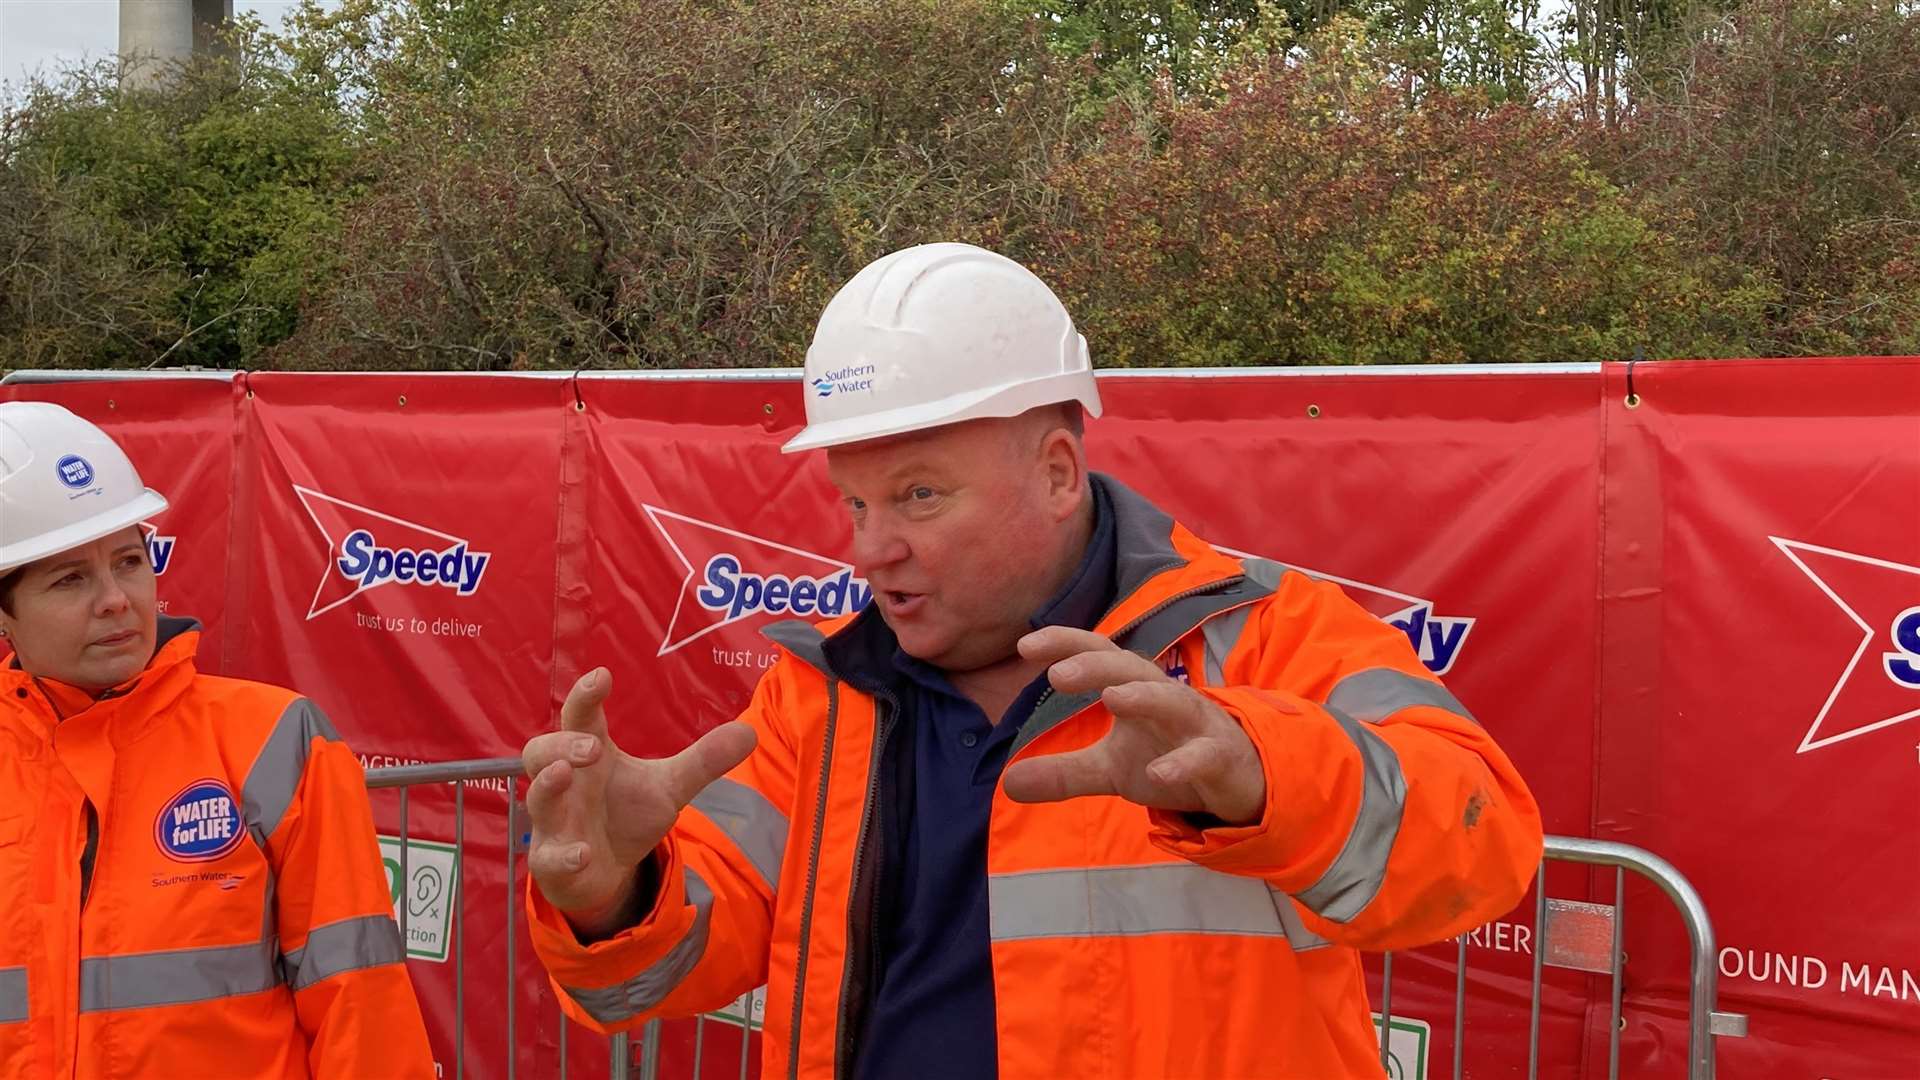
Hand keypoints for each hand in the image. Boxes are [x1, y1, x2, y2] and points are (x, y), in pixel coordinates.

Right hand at [522, 668, 756, 934]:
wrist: (604, 871)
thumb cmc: (627, 814)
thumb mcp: (669, 786)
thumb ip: (703, 761)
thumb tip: (750, 733)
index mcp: (591, 754)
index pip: (580, 716)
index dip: (585, 695)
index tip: (602, 676)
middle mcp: (566, 782)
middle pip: (542, 750)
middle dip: (562, 744)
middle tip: (592, 746)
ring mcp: (553, 821)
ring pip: (536, 798)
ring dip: (547, 786)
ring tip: (564, 774)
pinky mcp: (552, 861)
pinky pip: (548, 857)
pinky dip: (563, 855)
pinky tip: (584, 853)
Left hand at [999, 627, 1269, 825]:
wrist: (1239, 780)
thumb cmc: (1169, 756)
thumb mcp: (1111, 769)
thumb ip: (1064, 772)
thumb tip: (1008, 784)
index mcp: (1135, 688)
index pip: (1099, 653)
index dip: (1065, 643)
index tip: (1024, 645)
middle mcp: (1165, 696)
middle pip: (1130, 667)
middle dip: (1096, 664)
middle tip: (1058, 675)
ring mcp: (1196, 724)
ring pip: (1173, 699)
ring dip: (1144, 696)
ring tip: (1111, 698)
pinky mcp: (1221, 756)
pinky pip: (1205, 754)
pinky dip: (1184, 761)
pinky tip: (1158, 773)